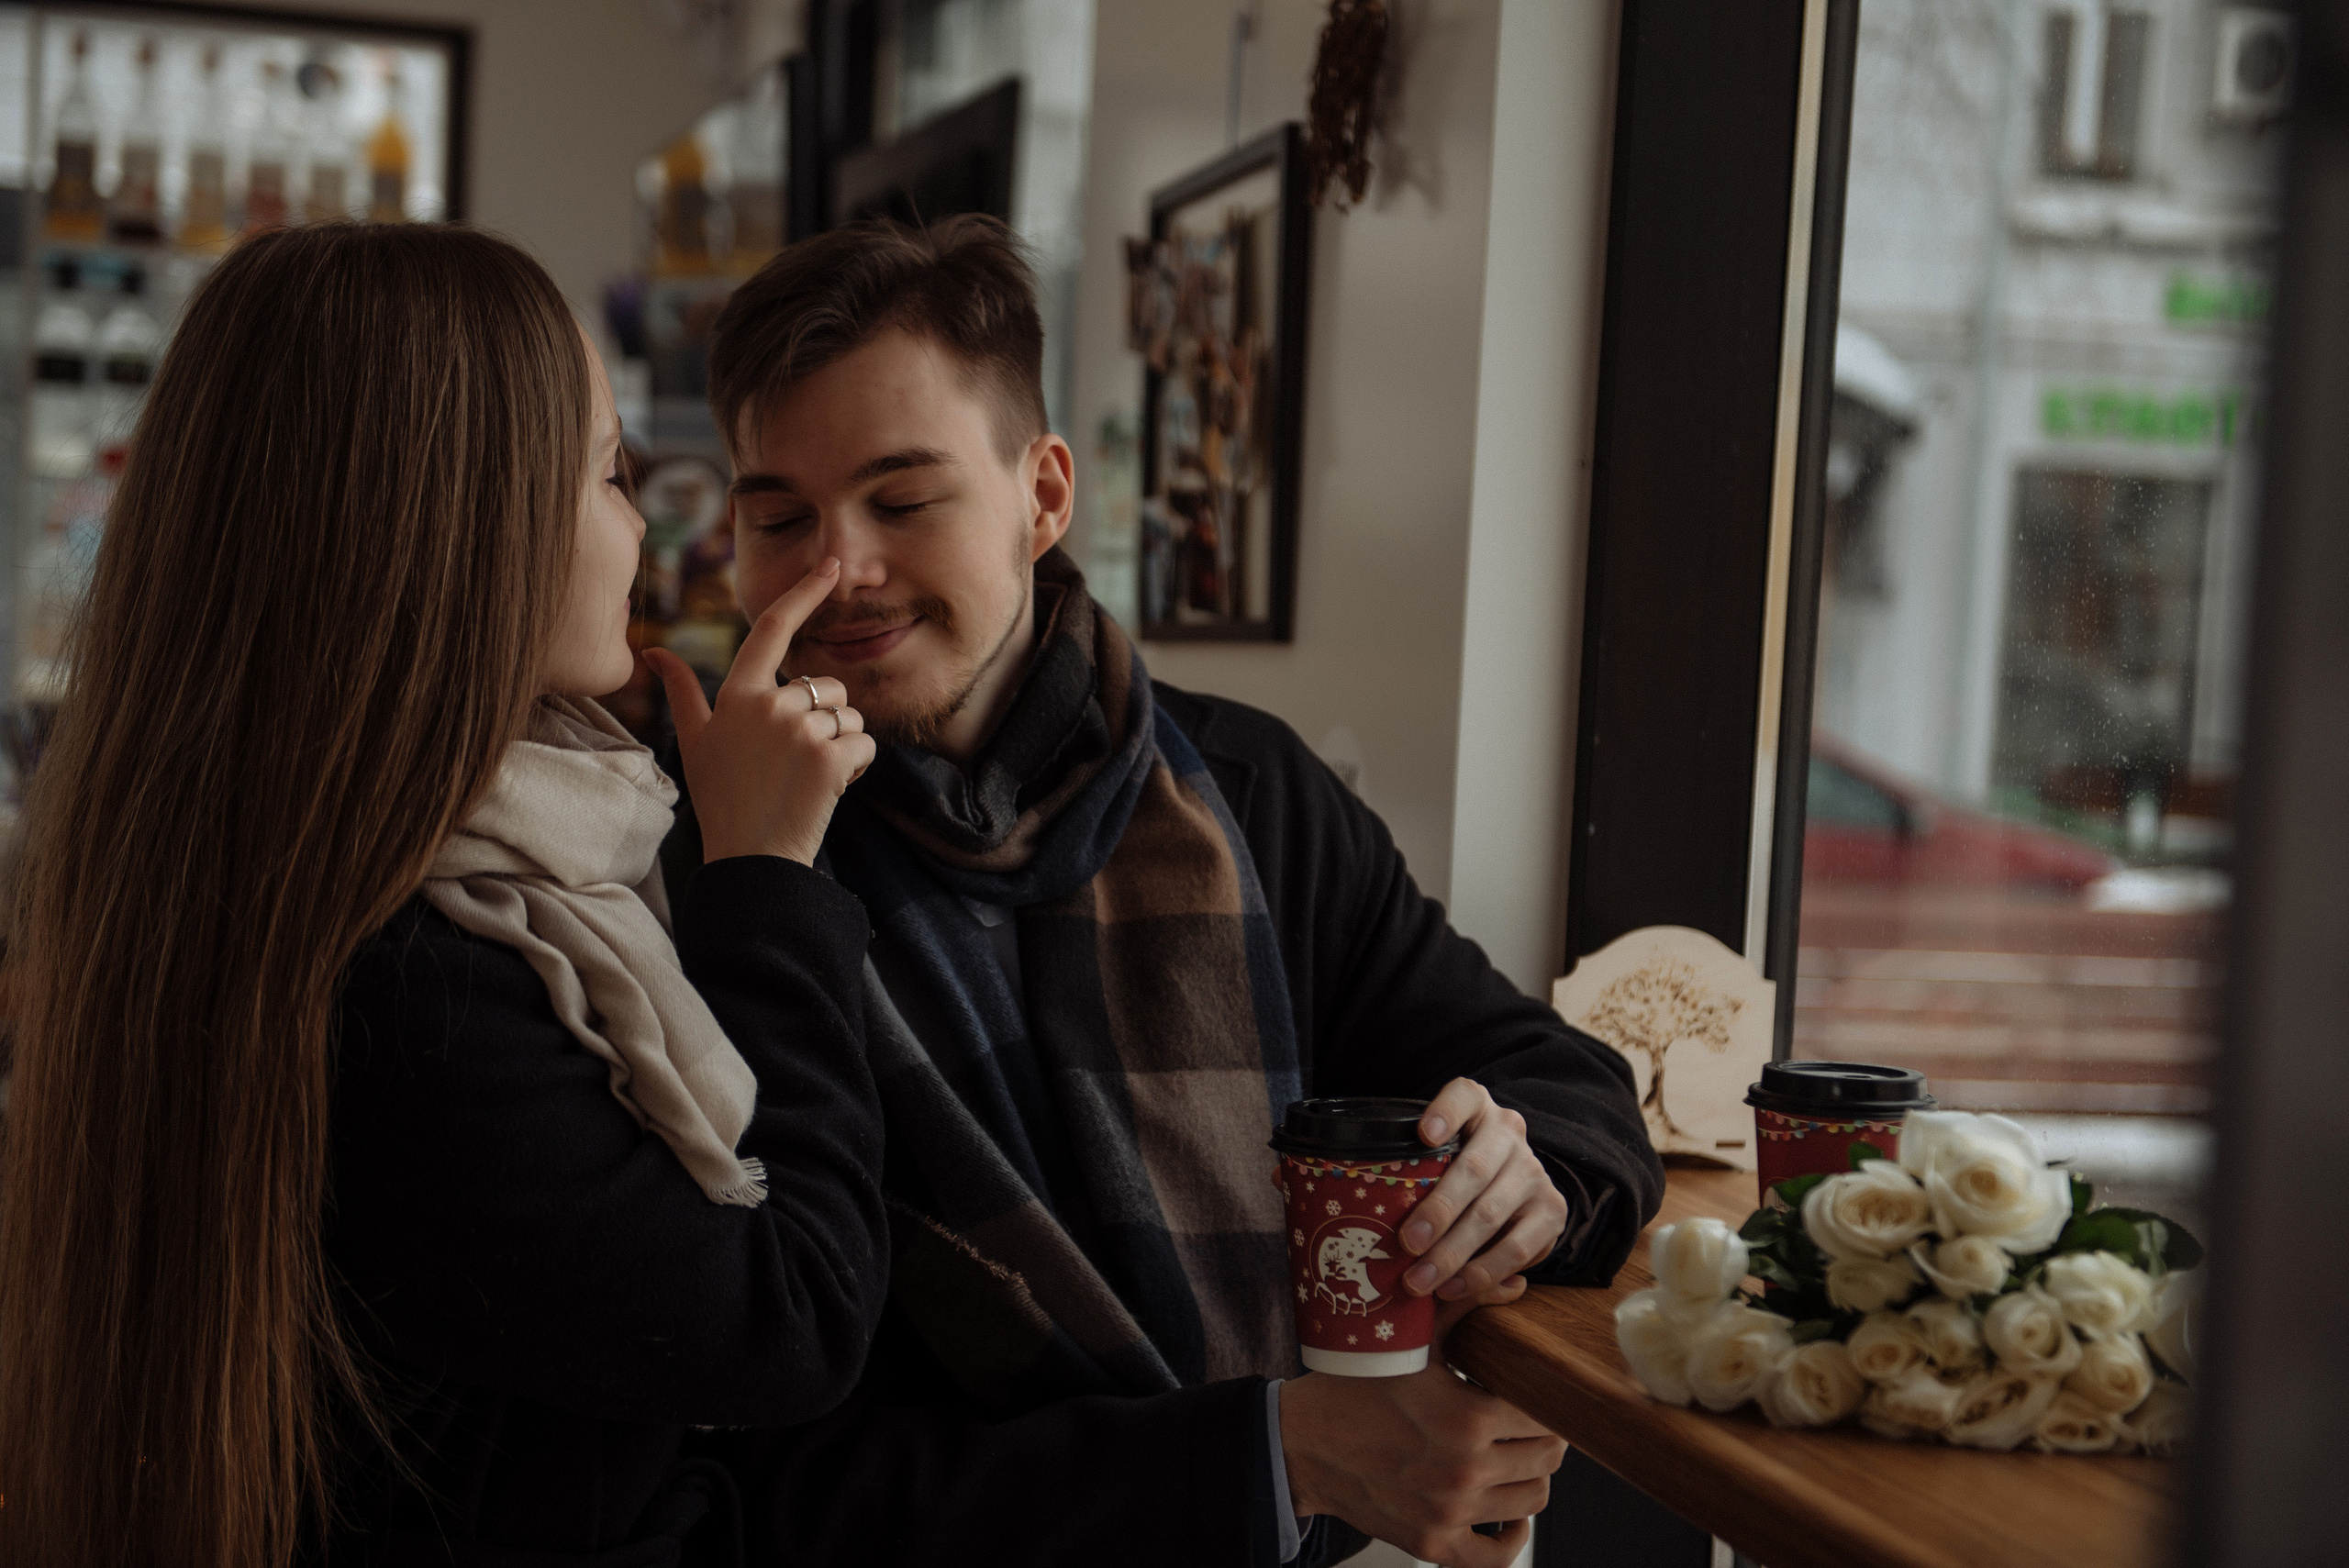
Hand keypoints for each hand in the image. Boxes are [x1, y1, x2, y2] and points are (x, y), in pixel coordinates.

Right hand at [644, 558, 876, 865]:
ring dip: (842, 745)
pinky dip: (856, 767)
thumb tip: (652, 652)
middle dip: (826, 719)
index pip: (772, 628)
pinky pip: (865, 744)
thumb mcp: (694, 740)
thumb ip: (681, 691)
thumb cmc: (722, 797)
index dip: (804, 593)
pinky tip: (827, 790)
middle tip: (796, 761)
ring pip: (850, 715)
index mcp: (737, 694)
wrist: (751, 855)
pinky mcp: (829, 756)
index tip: (830, 567)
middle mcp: (768, 704)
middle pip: (826, 686)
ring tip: (808, 776)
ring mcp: (799, 729)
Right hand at [1279, 1290, 1565, 1567]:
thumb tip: (1516, 1285)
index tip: (1535, 1394)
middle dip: (1544, 1437)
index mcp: (1468, 1417)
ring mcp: (1451, 1512)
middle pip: (1547, 1459)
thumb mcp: (1413, 1340)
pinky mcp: (1433, 1542)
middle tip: (1527, 1423)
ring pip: (1532, 1502)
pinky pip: (1497, 1557)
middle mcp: (1466, 1470)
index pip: (1545, 1416)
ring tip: (1515, 1457)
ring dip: (1530, 1478)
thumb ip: (1466, 1307)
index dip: (1545, 1401)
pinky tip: (1508, 1515)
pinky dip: (1513, 1539)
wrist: (1304, 1442)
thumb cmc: (1356, 1387)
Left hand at [1400, 1079, 1567, 1301]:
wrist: (1512, 1189)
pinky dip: (1481, 1273)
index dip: (1445, 1113)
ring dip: (1453, 1254)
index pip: (1463, 1096)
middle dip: (1437, 1212)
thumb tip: (1371, 1210)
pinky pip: (1517, 1248)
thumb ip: (1415, 1170)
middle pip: (1475, 1169)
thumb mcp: (1434, 1159)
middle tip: (1406, 1243)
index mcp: (1476, 1107)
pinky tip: (1453, 1286)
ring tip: (1420, 1280)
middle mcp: (1509, 1133)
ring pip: (1492, 1214)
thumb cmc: (1452, 1174)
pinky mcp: (1552, 1210)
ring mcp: (1534, 1171)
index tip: (1423, 1135)